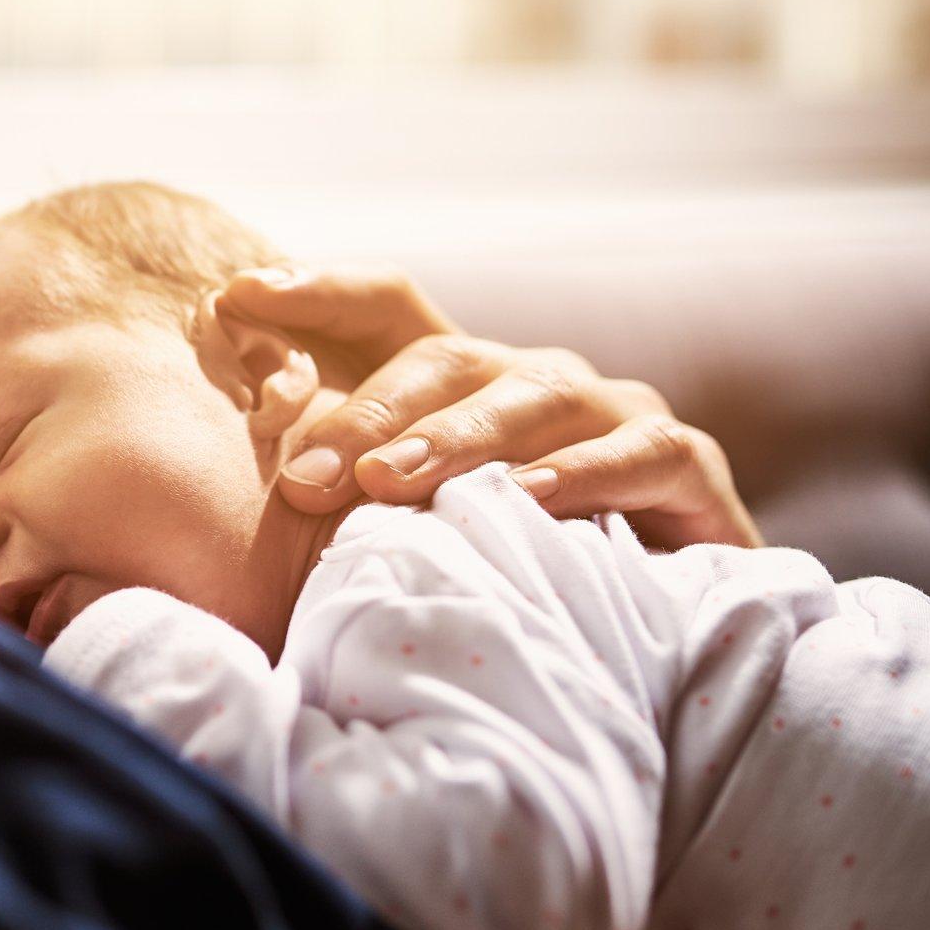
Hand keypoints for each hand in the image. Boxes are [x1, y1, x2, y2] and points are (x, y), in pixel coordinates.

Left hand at [222, 266, 762, 550]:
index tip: (241, 294)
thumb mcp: (410, 535)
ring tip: (392, 483)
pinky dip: (585, 473)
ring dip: (460, 440)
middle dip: (368, 416)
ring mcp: (615, 414)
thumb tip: (251, 489)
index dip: (318, 291)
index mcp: (464, 383)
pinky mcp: (688, 465)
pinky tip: (532, 498)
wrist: (658, 637)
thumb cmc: (507, 578)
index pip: (388, 307)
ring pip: (535, 398)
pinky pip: (638, 453)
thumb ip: (340, 500)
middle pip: (446, 360)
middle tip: (303, 478)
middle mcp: (535, 380)